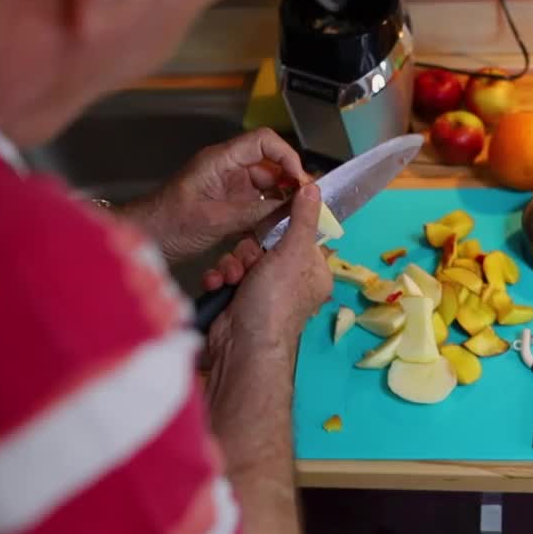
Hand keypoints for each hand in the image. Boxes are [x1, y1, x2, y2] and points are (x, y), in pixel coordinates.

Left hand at [124, 129, 310, 262]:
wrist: (146, 240)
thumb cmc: (168, 224)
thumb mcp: (215, 219)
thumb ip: (254, 211)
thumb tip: (290, 207)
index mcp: (221, 160)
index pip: (264, 142)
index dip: (287, 156)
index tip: (300, 180)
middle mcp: (228, 169)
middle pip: (270, 165)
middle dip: (290, 182)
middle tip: (305, 205)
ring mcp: (229, 187)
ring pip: (267, 186)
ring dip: (281, 201)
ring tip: (294, 220)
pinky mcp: (229, 205)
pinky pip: (257, 204)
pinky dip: (269, 214)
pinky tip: (277, 228)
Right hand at [207, 183, 332, 356]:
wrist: (242, 345)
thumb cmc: (275, 303)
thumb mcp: (293, 253)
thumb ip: (302, 218)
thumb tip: (314, 188)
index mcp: (312, 272)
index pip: (297, 236)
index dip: (279, 230)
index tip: (268, 230)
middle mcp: (290, 282)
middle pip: (263, 244)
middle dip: (248, 251)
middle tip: (250, 264)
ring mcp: (262, 291)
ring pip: (241, 258)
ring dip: (231, 265)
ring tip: (232, 279)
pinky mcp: (237, 299)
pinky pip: (226, 274)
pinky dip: (219, 278)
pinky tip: (219, 286)